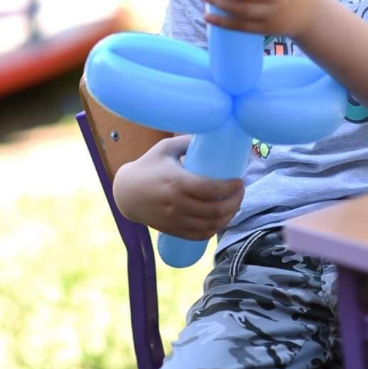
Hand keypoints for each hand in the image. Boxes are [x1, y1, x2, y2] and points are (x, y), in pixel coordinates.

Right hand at [113, 136, 244, 239]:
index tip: (239, 181)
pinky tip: (221, 220)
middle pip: (214, 210)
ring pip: (210, 225)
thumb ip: (187, 141)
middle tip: (241, 191)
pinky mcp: (173, 230)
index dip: (229, 187)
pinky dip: (214, 230)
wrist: (126, 193)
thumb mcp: (165, 148)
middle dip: (235, 201)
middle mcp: (177, 203)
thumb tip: (211, 132)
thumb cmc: (147, 166)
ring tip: (235, 204)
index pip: (210, 189)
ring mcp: (175, 219)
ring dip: (228, 216)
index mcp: (176, 181)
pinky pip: (199, 235)